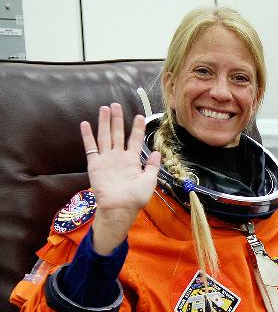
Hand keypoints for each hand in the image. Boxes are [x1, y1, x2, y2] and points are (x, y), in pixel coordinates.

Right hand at [80, 103, 160, 253]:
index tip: (139, 116)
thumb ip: (152, 165)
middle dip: (118, 119)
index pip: (135, 140)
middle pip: (118, 133)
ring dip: (104, 122)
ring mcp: (106, 159)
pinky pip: (90, 147)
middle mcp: (118, 157)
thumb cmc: (135, 197)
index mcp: (132, 161)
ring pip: (105, 136)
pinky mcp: (94, 163)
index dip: (137, 128)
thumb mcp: (150, 180)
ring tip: (104, 108)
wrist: (119, 206)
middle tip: (116, 105)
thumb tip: (158, 152)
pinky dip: (87, 135)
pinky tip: (85, 123)